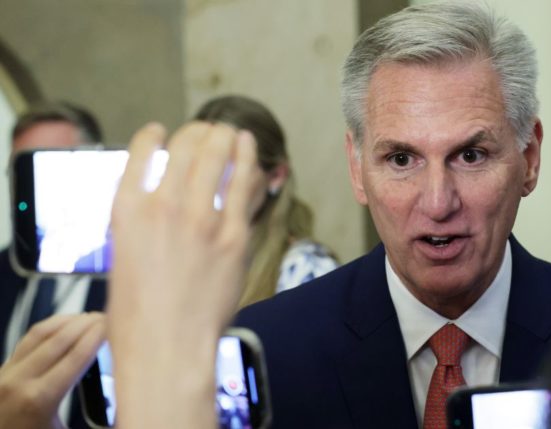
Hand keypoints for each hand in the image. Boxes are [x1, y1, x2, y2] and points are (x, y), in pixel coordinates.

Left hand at [0, 313, 104, 428]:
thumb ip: (95, 418)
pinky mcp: (1, 371)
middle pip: (60, 339)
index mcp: (39, 399)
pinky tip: (64, 326)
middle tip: (107, 317)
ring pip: (40, 333)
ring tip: (89, 318)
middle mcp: (20, 381)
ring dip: (68, 321)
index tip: (114, 324)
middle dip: (87, 323)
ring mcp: (6, 373)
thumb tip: (120, 407)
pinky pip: (27, 340)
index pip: (77, 356)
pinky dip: (49, 327)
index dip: (98, 336)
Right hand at [107, 122, 263, 428]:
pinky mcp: (235, 238)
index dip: (154, 135)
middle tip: (209, 132)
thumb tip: (159, 205)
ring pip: (221, 158)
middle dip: (201, 132)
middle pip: (187, 146)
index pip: (142, 151)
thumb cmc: (138, 315)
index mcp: (127, 210)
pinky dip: (251, 169)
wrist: (167, 347)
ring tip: (235, 134)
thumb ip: (141, 225)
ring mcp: (203, 220)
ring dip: (230, 139)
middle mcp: (164, 206)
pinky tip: (253, 161)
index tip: (160, 132)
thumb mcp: (123, 257)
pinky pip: (247, 190)